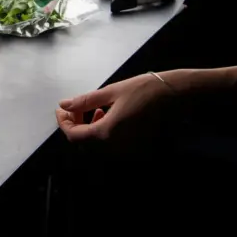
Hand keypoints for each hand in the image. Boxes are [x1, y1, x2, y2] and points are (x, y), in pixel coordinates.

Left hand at [55, 72, 178, 141]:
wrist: (175, 94)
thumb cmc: (143, 89)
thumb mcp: (110, 91)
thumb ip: (85, 101)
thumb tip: (64, 105)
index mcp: (107, 132)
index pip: (74, 135)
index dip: (63, 123)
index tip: (61, 109)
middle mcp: (115, 145)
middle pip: (84, 141)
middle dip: (75, 124)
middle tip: (75, 107)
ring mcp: (126, 147)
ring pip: (96, 143)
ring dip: (88, 127)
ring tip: (94, 108)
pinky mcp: (134, 145)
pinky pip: (110, 142)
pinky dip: (101, 130)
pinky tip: (106, 113)